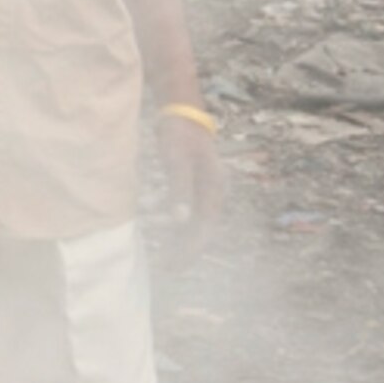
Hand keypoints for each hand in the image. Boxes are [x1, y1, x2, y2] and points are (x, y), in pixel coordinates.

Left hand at [157, 110, 226, 262]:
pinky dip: (182, 228)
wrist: (183, 112)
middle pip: (203, 229)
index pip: (203, 227)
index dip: (190, 249)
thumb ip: (179, 189)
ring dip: (185, 241)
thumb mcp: (176, 160)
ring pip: (199, 223)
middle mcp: (215, 192)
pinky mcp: (198, 186)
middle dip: (188, 250)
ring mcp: (208, 190)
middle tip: (169, 270)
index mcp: (213, 189)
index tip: (175, 265)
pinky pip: (193, 214)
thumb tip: (180, 220)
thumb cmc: (179, 134)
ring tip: (169, 261)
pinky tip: (171, 236)